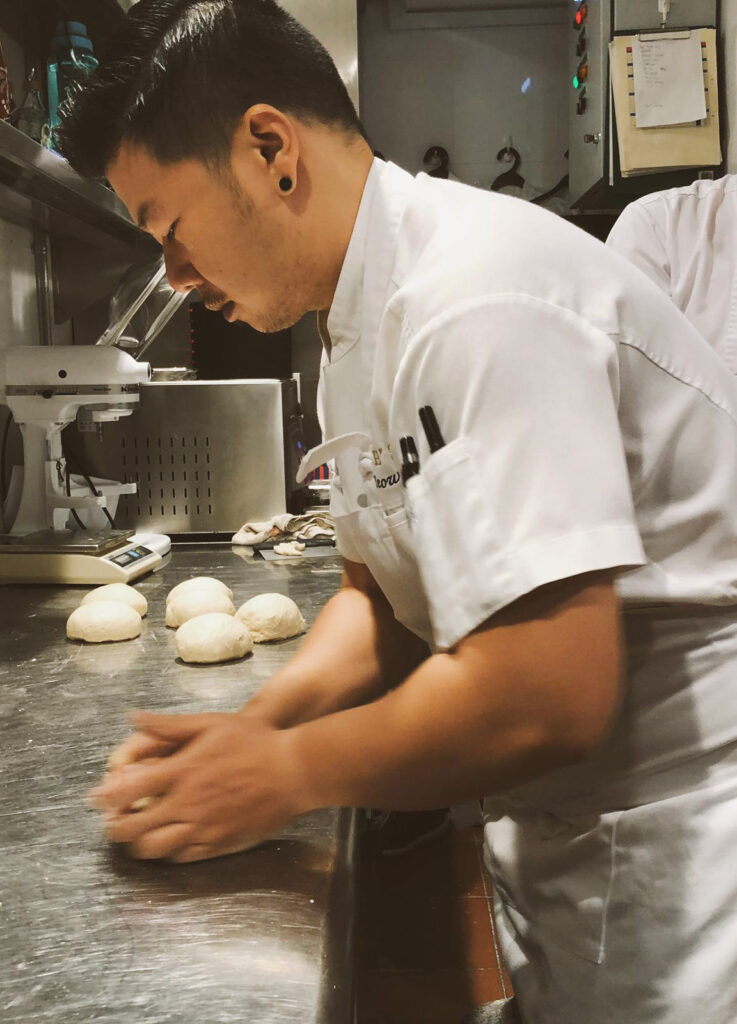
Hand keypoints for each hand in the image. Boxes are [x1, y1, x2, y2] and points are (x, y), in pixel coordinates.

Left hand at [90, 711, 307, 862]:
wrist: (292, 771)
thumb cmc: (254, 742)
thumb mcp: (211, 723)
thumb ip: (170, 725)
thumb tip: (134, 718)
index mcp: (182, 773)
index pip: (128, 791)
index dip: (106, 798)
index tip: (96, 799)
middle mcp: (187, 804)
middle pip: (134, 828)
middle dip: (114, 829)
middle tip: (111, 825)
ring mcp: (202, 828)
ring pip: (154, 850)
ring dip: (137, 846)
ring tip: (134, 839)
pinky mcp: (219, 844)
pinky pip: (182, 858)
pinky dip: (167, 854)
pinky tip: (167, 844)